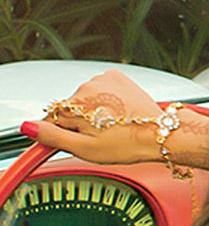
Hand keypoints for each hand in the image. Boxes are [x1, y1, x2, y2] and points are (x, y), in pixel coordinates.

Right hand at [26, 71, 164, 164]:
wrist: (163, 133)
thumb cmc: (127, 144)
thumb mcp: (86, 149)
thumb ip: (53, 136)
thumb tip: (27, 126)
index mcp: (75, 105)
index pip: (53, 119)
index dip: (66, 133)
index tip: (84, 140)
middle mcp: (86, 86)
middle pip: (70, 108)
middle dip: (80, 122)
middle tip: (103, 135)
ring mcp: (103, 78)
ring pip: (85, 98)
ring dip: (94, 110)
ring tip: (115, 124)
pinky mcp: (116, 76)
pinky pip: (101, 89)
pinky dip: (106, 99)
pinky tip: (120, 111)